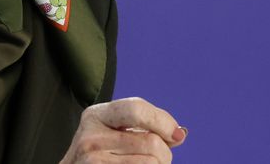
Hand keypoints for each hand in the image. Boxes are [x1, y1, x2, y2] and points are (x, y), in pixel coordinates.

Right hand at [60, 97, 186, 162]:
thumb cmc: (101, 154)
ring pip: (151, 163)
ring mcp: (93, 161)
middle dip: (165, 153)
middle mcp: (91, 137)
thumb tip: (179, 134)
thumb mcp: (114, 132)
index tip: (178, 135)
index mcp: (96, 116)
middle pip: (151, 142)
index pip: (136, 109)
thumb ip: (145, 127)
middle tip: (160, 158)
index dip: (163, 122)